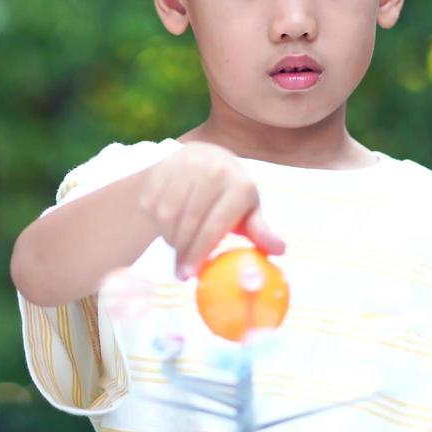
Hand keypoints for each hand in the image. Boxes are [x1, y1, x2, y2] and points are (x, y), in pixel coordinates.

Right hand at [136, 142, 283, 279]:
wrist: (203, 156)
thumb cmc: (230, 192)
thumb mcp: (249, 209)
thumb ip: (261, 230)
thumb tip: (280, 250)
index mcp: (238, 184)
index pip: (216, 226)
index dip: (201, 252)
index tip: (191, 275)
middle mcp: (212, 171)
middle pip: (189, 223)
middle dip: (183, 253)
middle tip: (181, 274)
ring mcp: (183, 167)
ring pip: (168, 216)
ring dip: (170, 239)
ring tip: (179, 248)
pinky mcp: (161, 169)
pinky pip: (152, 206)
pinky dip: (157, 224)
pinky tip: (169, 228)